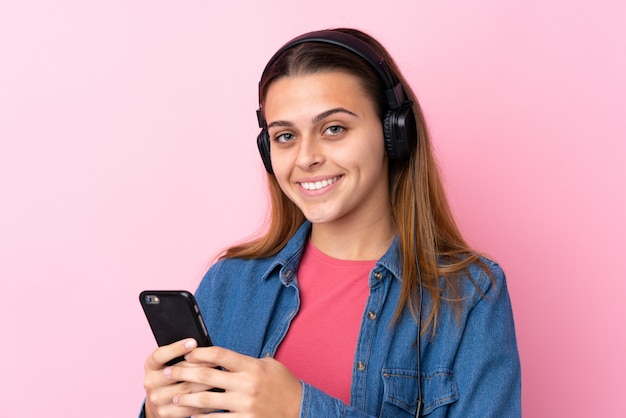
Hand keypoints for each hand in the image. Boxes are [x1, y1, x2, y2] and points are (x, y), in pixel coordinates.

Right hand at [143, 339, 211, 417]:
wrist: (160, 402)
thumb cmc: (172, 375)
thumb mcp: (170, 362)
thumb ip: (181, 355)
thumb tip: (201, 348)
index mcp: (151, 365)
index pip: (160, 355)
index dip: (176, 348)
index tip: (193, 342)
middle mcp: (150, 382)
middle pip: (177, 373)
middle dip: (200, 366)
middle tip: (217, 361)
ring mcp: (156, 399)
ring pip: (186, 390)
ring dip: (206, 384)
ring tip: (220, 377)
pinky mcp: (165, 413)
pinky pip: (189, 407)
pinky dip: (205, 400)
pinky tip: (216, 394)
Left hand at [164, 346, 302, 417]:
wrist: (301, 410)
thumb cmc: (285, 386)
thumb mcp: (271, 366)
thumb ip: (249, 361)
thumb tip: (225, 357)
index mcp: (252, 366)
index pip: (218, 354)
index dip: (198, 353)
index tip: (186, 354)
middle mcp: (246, 384)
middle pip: (206, 376)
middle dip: (182, 373)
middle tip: (168, 372)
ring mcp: (245, 405)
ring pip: (206, 401)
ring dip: (186, 399)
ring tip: (175, 398)